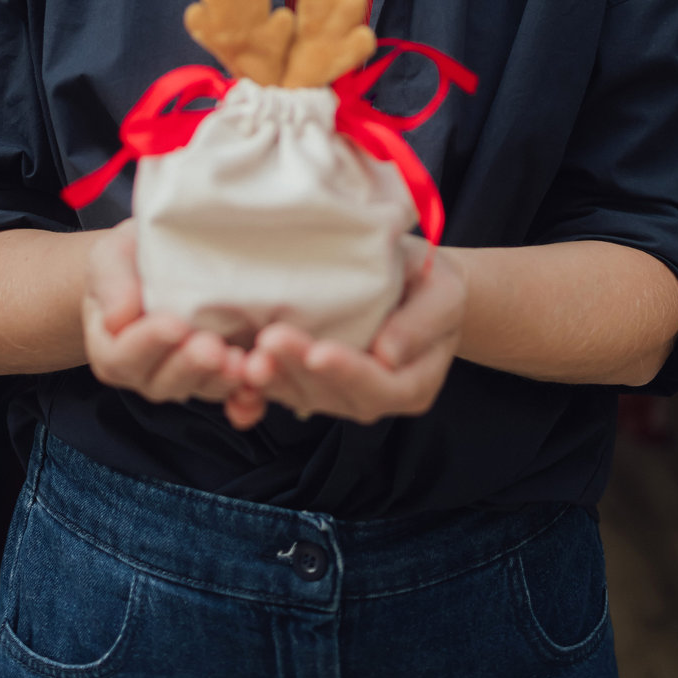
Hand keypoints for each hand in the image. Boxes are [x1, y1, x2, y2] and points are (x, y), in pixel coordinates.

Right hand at [82, 219, 265, 417]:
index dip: (147, 345)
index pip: (121, 357)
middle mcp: (148, 372)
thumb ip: (111, 284)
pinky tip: (261, 382)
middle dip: (190, 367)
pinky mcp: (221, 375)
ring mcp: (187, 377)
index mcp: (112, 348)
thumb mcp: (112, 257)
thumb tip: (116, 319)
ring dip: (222, 380)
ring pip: (202, 389)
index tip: (174, 325)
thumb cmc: (133, 257)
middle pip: (163, 382)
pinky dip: (248, 397)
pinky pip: (234, 397)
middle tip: (211, 348)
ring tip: (242, 361)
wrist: (170, 253)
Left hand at [230, 237, 465, 427]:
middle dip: (298, 370)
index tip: (319, 351)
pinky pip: (278, 387)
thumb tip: (389, 355)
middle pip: (332, 394)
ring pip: (299, 393)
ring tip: (248, 352)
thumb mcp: (443, 292)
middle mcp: (371, 398)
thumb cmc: (430, 282)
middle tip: (269, 342)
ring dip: (272, 377)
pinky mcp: (306, 378)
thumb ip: (422, 323)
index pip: (379, 385)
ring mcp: (335, 392)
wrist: (412, 280)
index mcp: (412, 385)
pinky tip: (234, 365)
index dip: (348, 371)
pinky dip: (255, 382)